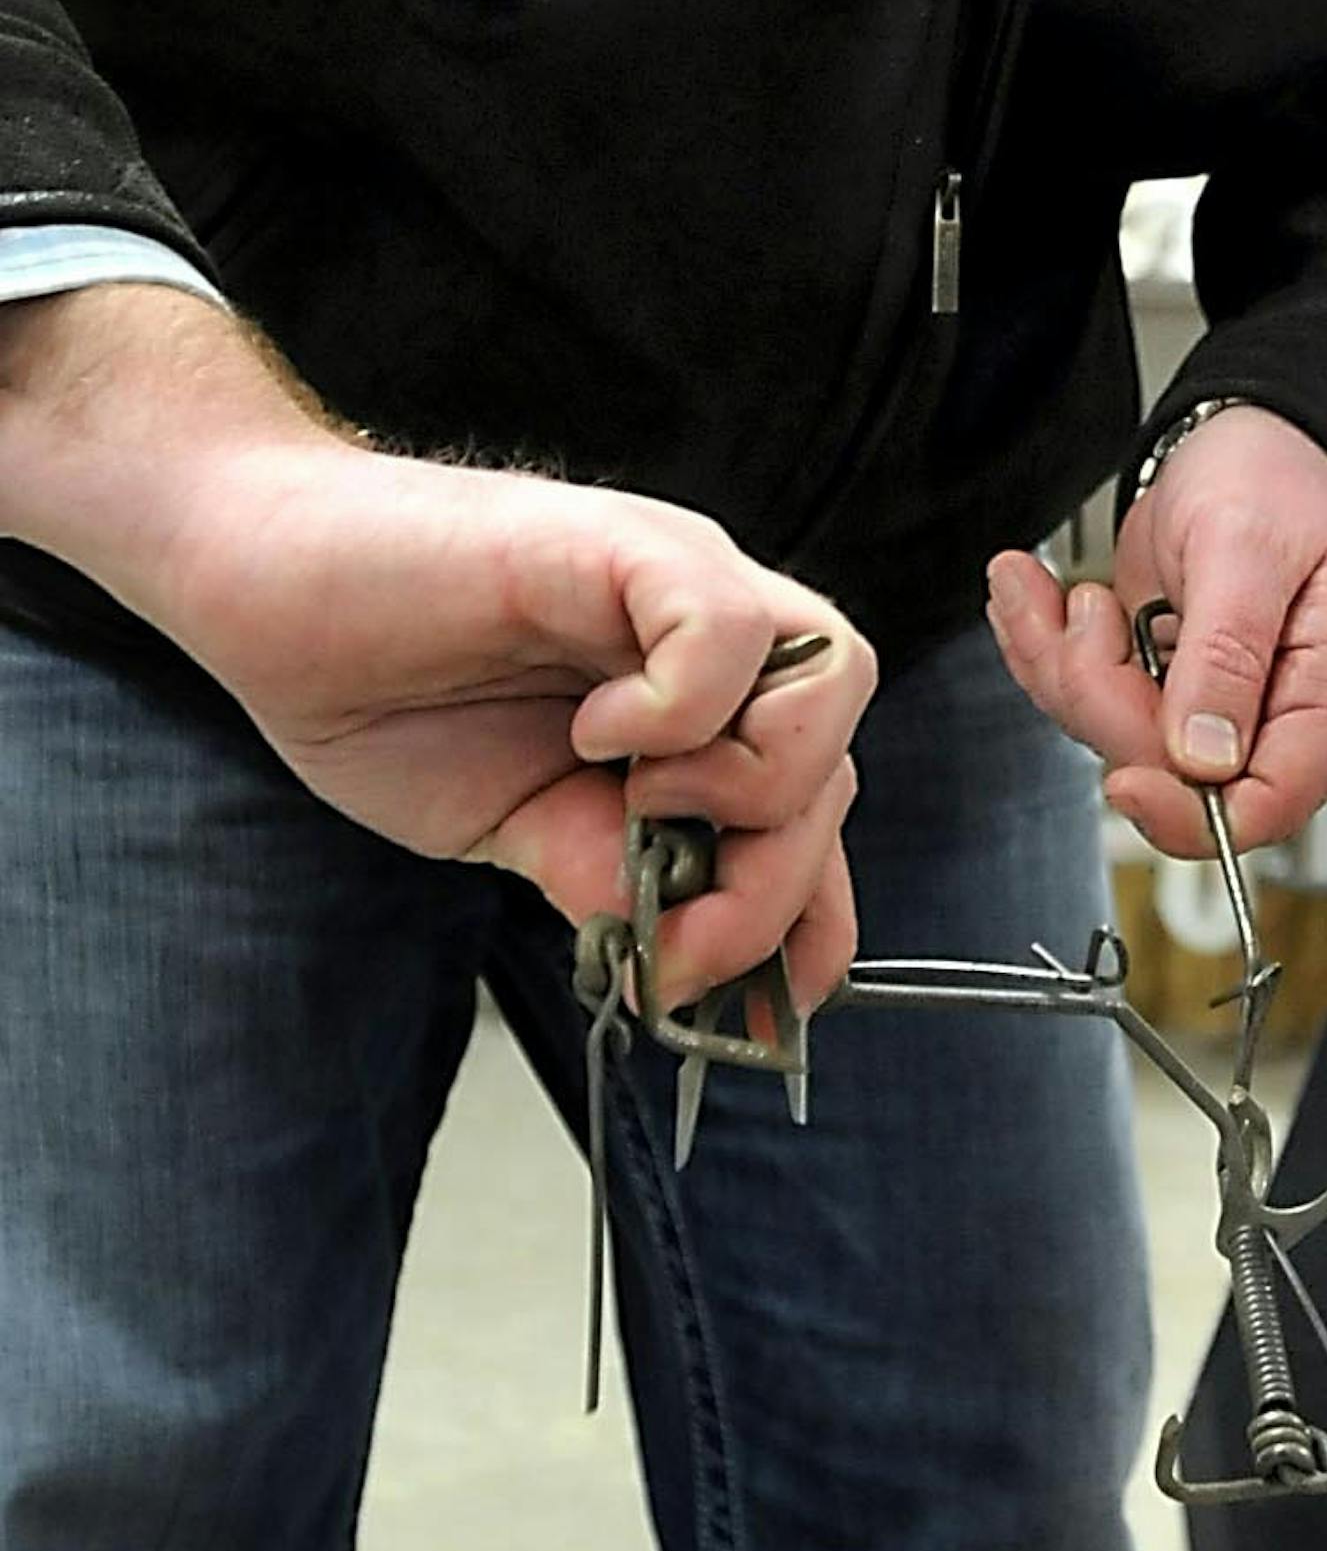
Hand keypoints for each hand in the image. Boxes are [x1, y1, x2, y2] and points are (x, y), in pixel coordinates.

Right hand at [0, 286, 873, 1011]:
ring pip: (833, 680)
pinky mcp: (620, 542)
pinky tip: (597, 736)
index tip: (769, 1008)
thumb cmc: (379, 689)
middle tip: (671, 941)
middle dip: (774, 888)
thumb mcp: (518, 830)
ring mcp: (676, 581)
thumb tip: (681, 970)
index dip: (819, 917)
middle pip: (839, 764)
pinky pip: (725, 627)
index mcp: (694, 713)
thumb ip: (608, 878)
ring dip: (753, 787)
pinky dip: (683, 707)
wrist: (263, 581)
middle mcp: (708, 640)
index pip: (821, 809)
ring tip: (638, 808)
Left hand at [985, 405, 1326, 860]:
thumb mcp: (1248, 546)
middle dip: (1101, 696)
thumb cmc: (1277, 474)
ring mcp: (1215, 702)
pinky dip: (1046, 648)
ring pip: (1115, 738)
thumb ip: (1227, 652)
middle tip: (1084, 611)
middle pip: (1173, 774)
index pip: (1270, 802)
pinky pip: (1091, 700)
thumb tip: (1204, 759)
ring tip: (1039, 588)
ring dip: (1060, 664)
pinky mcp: (1164, 683)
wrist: (1251, 434)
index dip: (1189, 808)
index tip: (1125, 774)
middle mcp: (1276, 712)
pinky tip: (1031, 596)